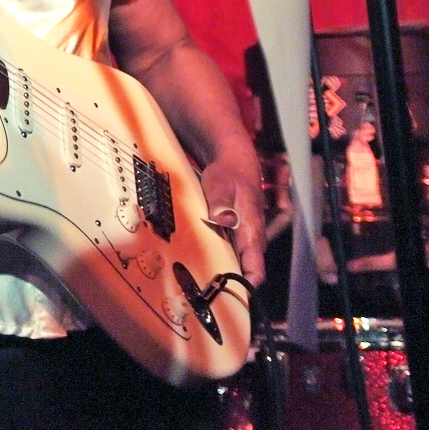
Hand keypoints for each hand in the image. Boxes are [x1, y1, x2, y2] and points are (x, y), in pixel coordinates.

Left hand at [199, 148, 267, 285]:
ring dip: (227, 273)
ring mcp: (246, 234)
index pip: (256, 264)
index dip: (248, 283)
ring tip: (204, 289)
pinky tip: (204, 266)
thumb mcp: (220, 184)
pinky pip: (234, 251)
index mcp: (252, 229)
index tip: (235, 297)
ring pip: (240, 261)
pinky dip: (223, 260)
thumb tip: (224, 220)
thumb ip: (221, 203)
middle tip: (210, 299)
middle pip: (247, 268)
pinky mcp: (238, 231)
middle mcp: (252, 236)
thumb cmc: (228, 174)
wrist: (235, 161)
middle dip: (233, 284)